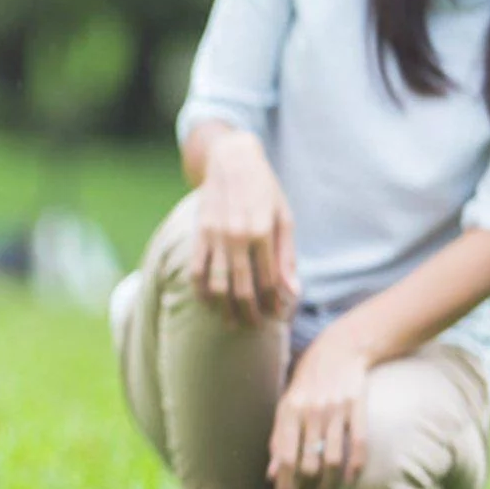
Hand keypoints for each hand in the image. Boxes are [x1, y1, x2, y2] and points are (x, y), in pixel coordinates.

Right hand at [190, 130, 298, 325]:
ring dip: (224, 308)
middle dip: (250, 313)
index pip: (269, 281)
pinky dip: (201, 290)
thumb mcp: (284, 218)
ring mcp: (214, 236)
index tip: (277, 318)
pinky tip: (207, 303)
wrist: (231, 160)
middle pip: (242, 288)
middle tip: (255, 328)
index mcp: (262, 233)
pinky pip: (196, 269)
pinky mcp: (199, 233)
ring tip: (232, 322)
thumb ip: (287, 256)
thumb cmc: (264, 190)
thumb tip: (292, 291)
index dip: (274, 304)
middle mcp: (236, 237)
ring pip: (217, 284)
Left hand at [267, 333, 370, 488]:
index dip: (284, 485)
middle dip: (307, 488)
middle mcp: (310, 411)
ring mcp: (335, 409)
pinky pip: (359, 442)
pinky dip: (356, 465)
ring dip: (330, 484)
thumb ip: (279, 439)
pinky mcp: (357, 406)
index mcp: (288, 411)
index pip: (284, 457)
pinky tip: (352, 481)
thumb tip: (271, 475)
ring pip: (333, 458)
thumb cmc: (308, 384)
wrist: (339, 350)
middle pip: (308, 462)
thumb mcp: (287, 406)